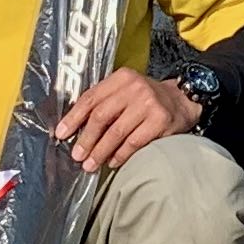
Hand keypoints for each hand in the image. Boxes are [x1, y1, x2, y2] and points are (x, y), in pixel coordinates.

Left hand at [52, 70, 198, 175]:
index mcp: (121, 78)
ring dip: (100, 152)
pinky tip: (113, 163)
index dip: (73, 117)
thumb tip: (74, 129)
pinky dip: (120, 155)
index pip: (91, 98)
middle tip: (77, 156)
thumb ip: (103, 103)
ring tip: (90, 165)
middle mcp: (134, 87)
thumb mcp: (125, 92)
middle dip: (86, 139)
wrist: (182, 101)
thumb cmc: (145, 100)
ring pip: (116, 132)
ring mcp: (148, 103)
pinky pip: (134, 142)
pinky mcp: (160, 120)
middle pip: (101, 116)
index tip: (61, 134)